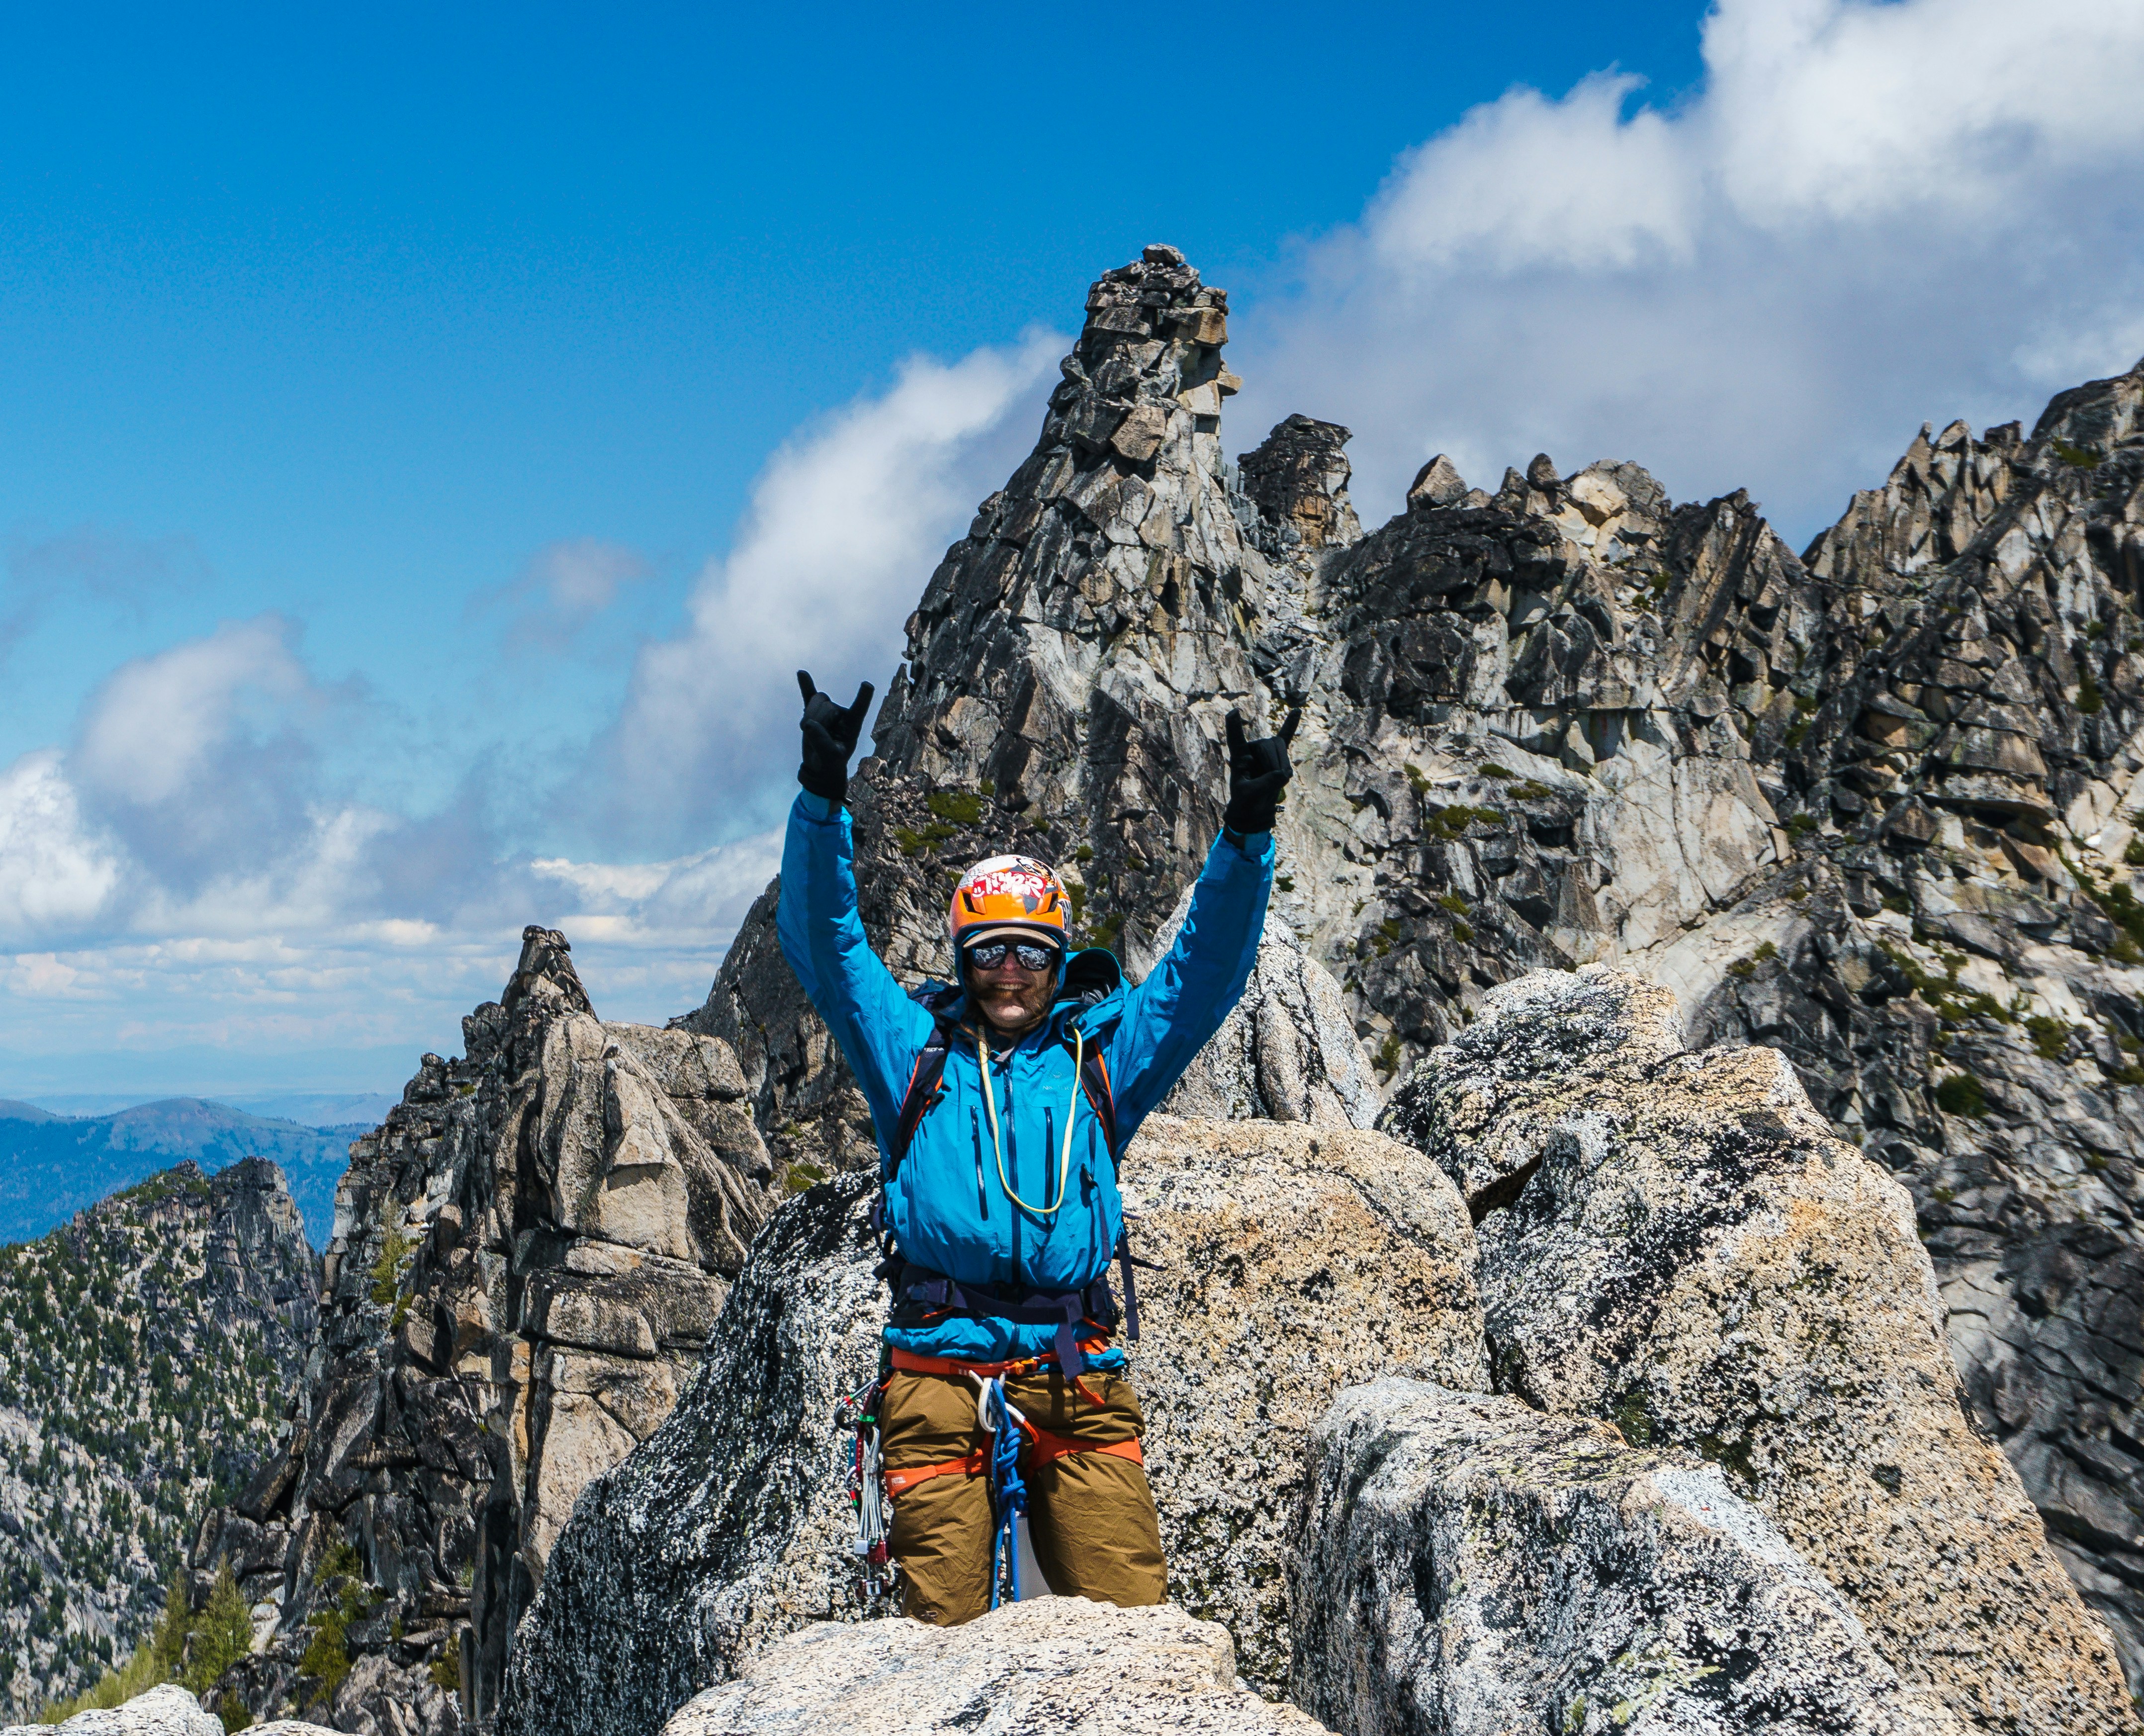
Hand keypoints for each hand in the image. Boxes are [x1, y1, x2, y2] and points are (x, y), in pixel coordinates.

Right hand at [797, 671, 874, 800]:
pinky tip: (801, 673)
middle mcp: (842, 714)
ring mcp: (828, 711)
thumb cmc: (831, 763)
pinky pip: (809, 695)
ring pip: (817, 700)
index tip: (867, 685)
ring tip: (810, 731)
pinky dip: (805, 685)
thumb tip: (809, 725)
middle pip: (827, 705)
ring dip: (810, 715)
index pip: (860, 708)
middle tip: (817, 739)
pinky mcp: (814, 711)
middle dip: (818, 721)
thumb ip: (822, 743)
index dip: (863, 697)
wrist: (819, 765)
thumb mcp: (830, 758)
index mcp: (853, 724)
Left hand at [1223, 704, 1300, 834]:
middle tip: (1276, 781)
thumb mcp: (1250, 794)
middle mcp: (1252, 750)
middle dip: (1275, 763)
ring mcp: (1265, 751)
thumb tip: (1284, 773)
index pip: (1235, 738)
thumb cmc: (1246, 802)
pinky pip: (1285, 738)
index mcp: (1239, 756)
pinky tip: (1297, 711)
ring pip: (1280, 746)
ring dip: (1284, 763)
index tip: (1233, 712)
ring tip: (1281, 779)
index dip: (1233, 726)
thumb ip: (1265, 783)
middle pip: (1268, 744)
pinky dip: (1291, 726)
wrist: (1255, 810)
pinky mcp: (1277, 756)